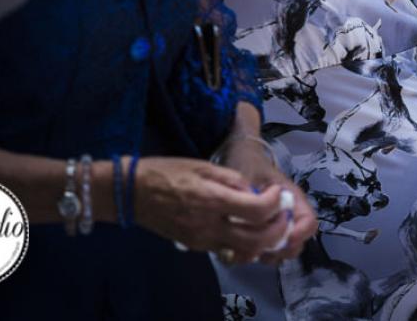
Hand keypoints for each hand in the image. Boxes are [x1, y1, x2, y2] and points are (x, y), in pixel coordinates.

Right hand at [132, 157, 292, 262]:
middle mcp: (209, 226)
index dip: (275, 203)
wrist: (133, 193)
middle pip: (257, 239)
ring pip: (244, 251)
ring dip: (264, 241)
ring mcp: (202, 240)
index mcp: (213, 200)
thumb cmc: (168, 173)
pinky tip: (248, 230)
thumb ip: (233, 180)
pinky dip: (245, 245)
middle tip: (283, 214)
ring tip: (271, 224)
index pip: (258, 211)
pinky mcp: (195, 246)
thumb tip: (255, 192)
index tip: (278, 193)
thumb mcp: (203, 166)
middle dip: (278, 228)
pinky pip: (228, 251)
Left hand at [216, 136, 317, 263]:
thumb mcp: (252, 175)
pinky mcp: (263, 233)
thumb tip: (256, 218)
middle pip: (297, 243)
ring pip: (282, 252)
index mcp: (293, 200)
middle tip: (262, 248)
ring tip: (250, 250)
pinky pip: (266, 252)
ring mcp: (276, 226)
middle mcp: (289, 216)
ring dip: (268, 255)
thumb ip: (255, 196)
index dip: (300, 233)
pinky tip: (240, 250)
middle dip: (282, 250)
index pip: (309, 223)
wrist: (240, 158)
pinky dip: (256, 255)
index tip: (283, 237)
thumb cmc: (249, 164)